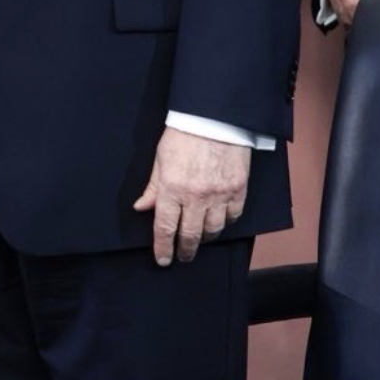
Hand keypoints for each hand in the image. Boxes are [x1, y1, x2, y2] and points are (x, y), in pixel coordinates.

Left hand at [132, 127, 251, 264]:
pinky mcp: (238, 190)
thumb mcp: (159, 160)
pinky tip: (219, 224)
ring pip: (214, 229)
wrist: (214, 119)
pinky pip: (233, 217)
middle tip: (182, 257)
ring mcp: (220, 195)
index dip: (163, 248)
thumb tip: (141, 208)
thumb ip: (152, 187)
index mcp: (172, 189)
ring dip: (205, 239)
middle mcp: (197, 197)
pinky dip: (225, 223)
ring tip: (199, 241)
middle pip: (191, 235)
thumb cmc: (183, 136)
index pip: (165, 227)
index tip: (163, 260)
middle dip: (185, 250)